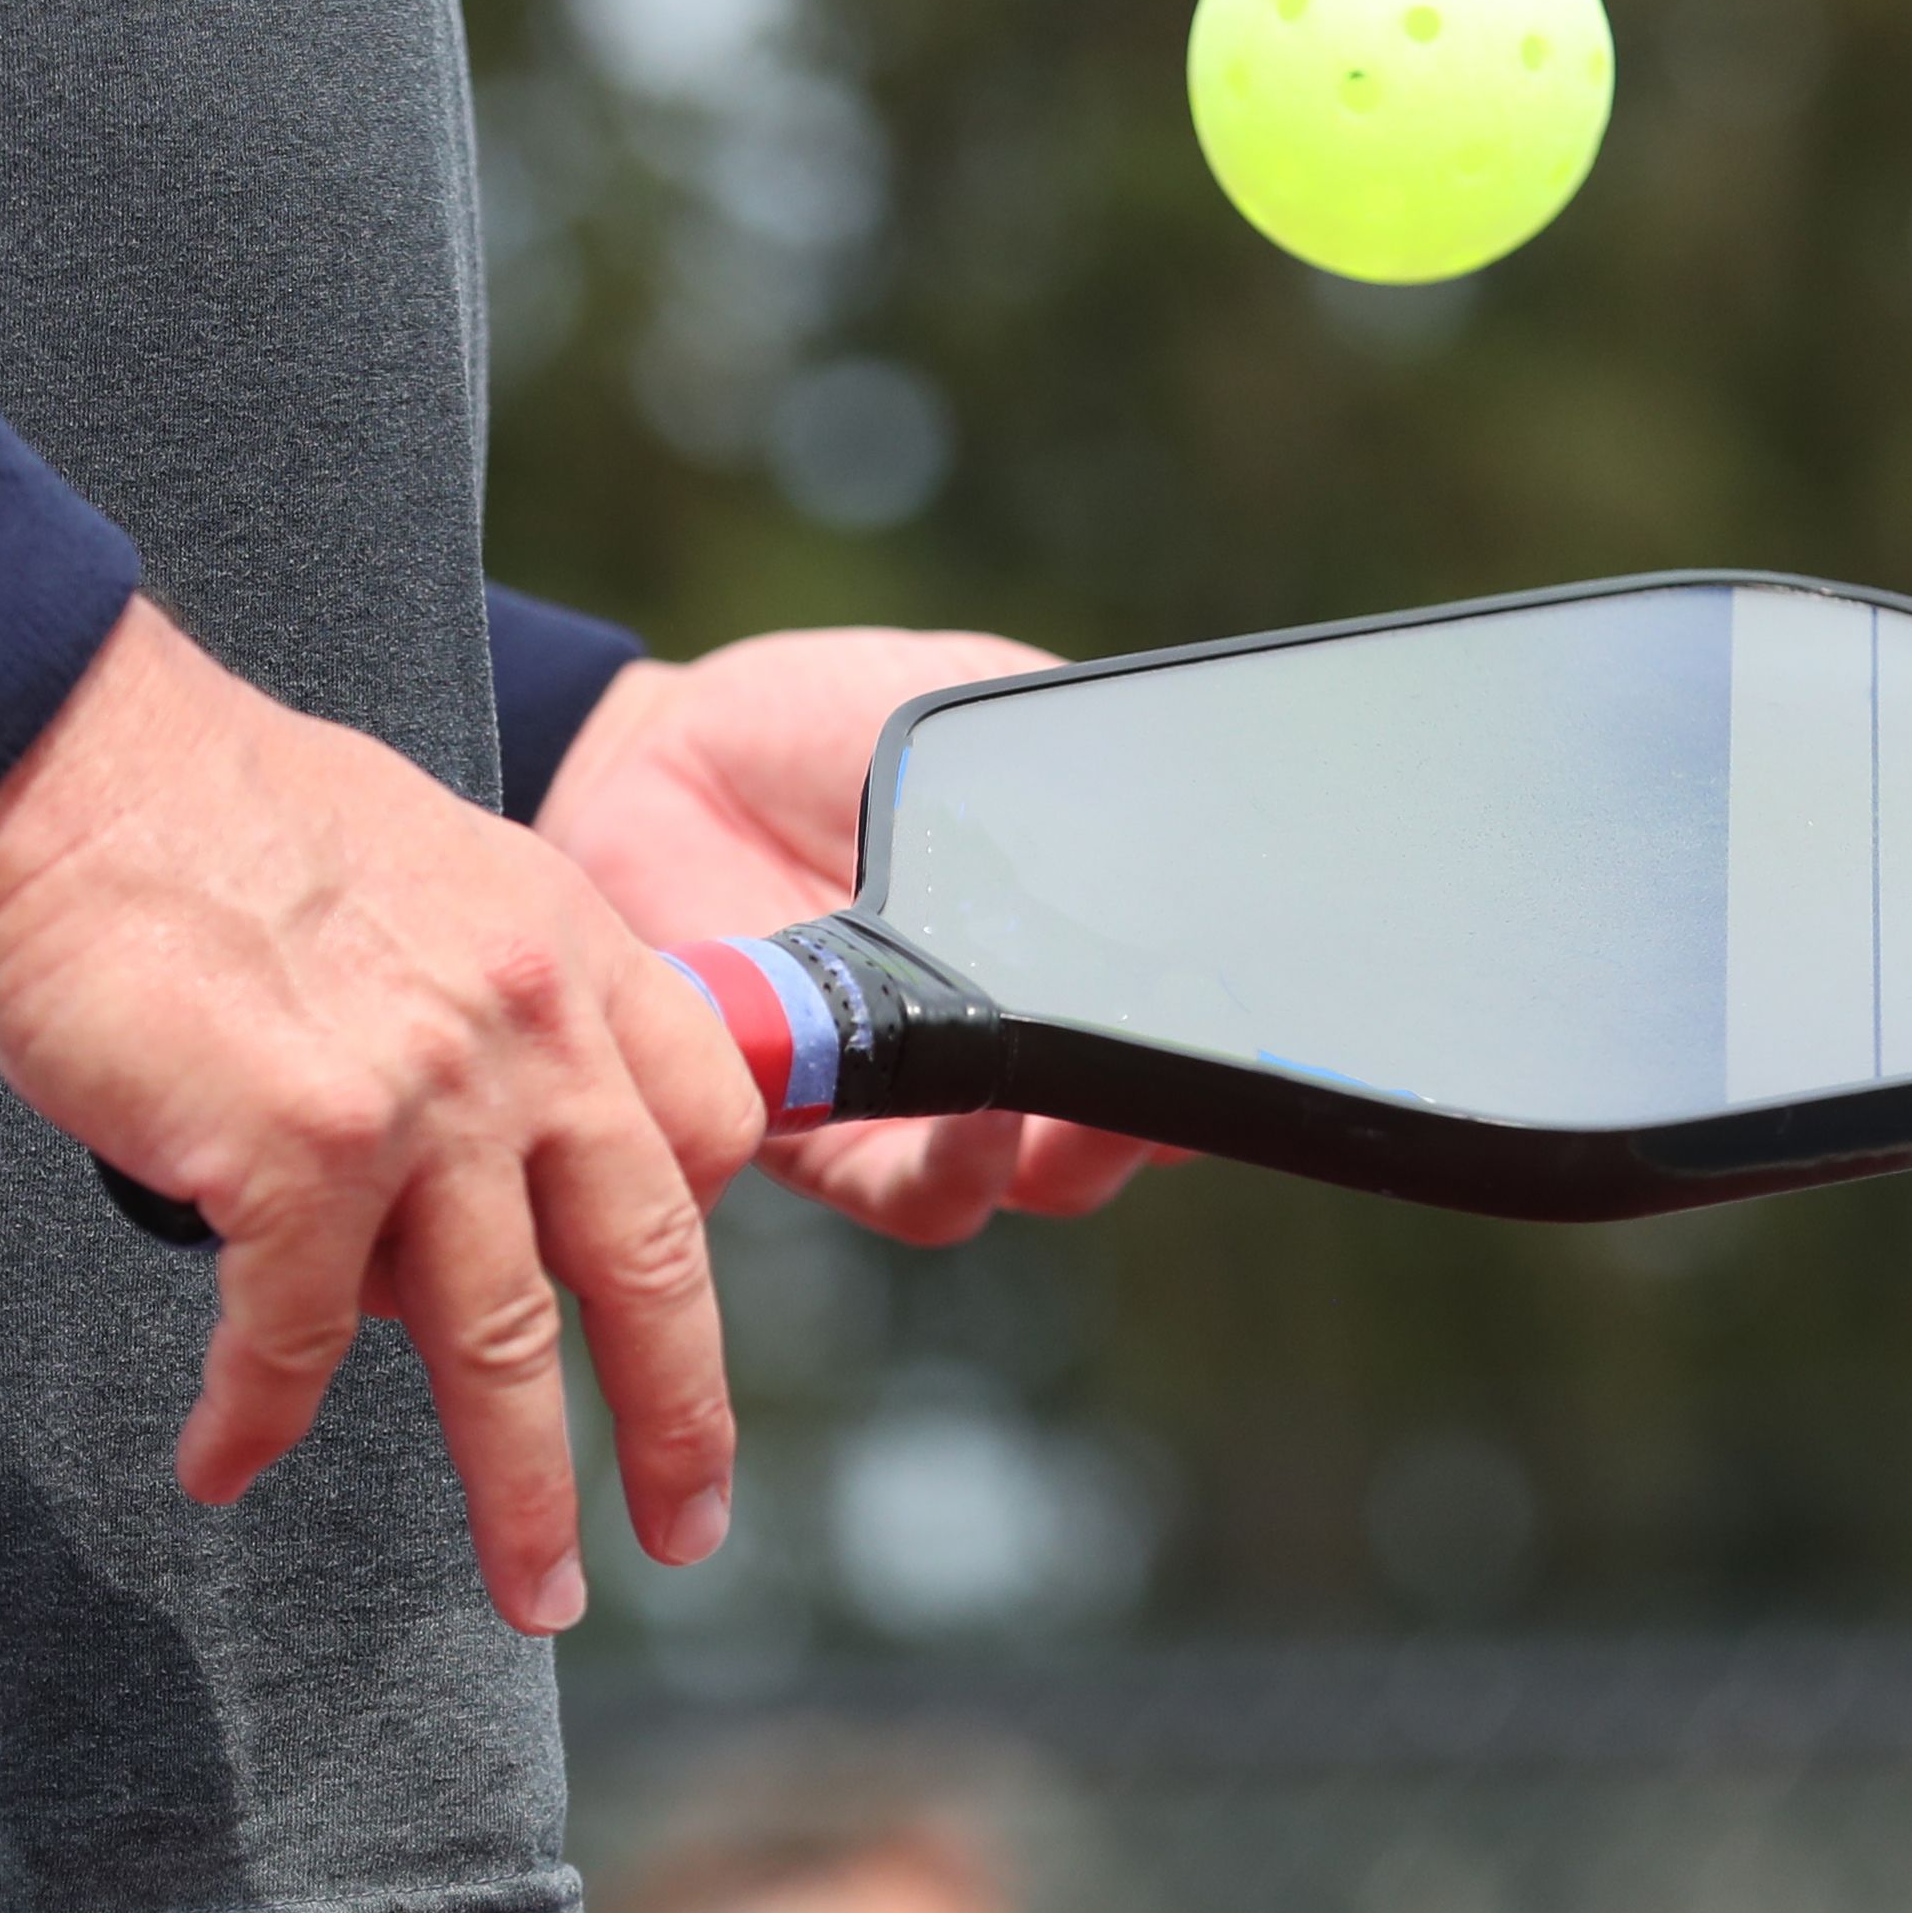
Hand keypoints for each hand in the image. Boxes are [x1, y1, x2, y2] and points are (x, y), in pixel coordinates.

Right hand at [0, 601, 766, 1634]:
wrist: (70, 758)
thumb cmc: (217, 814)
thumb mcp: (431, 870)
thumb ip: (491, 1001)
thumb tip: (482, 1151)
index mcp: (570, 952)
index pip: (704, 1126)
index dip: (690, 1234)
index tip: (668, 1321)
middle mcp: (528, 1027)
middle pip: (648, 1268)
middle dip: (680, 1425)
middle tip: (688, 1529)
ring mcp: (422, 1095)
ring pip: (500, 1344)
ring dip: (516, 1494)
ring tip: (532, 1590)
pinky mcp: (294, 1149)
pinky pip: (291, 1338)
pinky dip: (253, 1418)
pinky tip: (222, 1466)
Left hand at [533, 628, 1179, 1245]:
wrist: (667, 751)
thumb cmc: (826, 733)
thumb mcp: (980, 718)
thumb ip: (1074, 773)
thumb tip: (1171, 827)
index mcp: (1061, 959)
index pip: (1170, 1038)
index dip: (1221, 1046)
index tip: (1244, 1010)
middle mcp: (1005, 1050)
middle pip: (1126, 1136)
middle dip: (1168, 1114)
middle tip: (1179, 1066)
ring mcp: (918, 1103)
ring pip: (1036, 1186)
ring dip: (1085, 1156)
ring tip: (1091, 1098)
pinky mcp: (821, 1132)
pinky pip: (916, 1194)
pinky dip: (963, 1166)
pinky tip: (974, 1100)